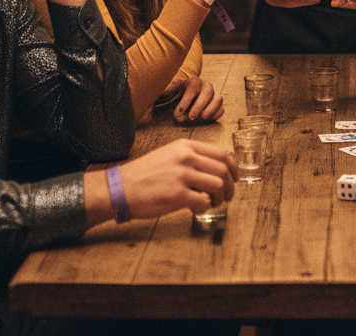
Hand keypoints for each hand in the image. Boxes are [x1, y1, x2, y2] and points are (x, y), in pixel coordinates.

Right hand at [120, 138, 236, 217]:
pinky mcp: (177, 195)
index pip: (221, 153)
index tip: (235, 178)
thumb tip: (214, 169)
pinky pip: (203, 201)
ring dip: (220, 198)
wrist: (120, 188)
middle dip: (230, 186)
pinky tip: (196, 208)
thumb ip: (190, 157)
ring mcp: (182, 175)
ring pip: (217, 185)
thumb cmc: (144, 174)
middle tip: (227, 196)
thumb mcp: (169, 154)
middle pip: (223, 169)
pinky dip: (204, 207)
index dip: (233, 167)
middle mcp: (186, 157)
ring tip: (212, 203)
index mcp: (186, 146)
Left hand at [168, 76, 223, 122]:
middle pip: (208, 91)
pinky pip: (221, 109)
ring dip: (210, 109)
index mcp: (192, 82)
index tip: (179, 111)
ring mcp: (213, 95)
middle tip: (191, 117)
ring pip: (218, 99)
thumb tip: (164, 90)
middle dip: (200, 105)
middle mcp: (205, 86)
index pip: (193, 87)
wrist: (181, 99)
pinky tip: (206, 120)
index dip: (187, 99)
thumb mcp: (167, 92)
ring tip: (202, 118)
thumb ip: (166, 90)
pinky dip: (216, 114)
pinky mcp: (216, 104)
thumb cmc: (173, 96)